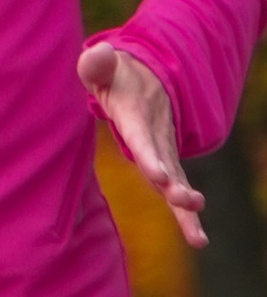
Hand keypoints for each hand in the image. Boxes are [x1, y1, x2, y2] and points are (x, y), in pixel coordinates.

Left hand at [82, 39, 204, 248]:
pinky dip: (186, 216)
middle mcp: (157, 137)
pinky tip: (199, 241)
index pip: (143, 138)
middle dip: (176, 185)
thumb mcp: (104, 66)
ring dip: (185, 209)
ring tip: (197, 236)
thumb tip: (97, 55)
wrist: (146, 78)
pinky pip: (177, 190)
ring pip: (177, 183)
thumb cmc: (116, 76)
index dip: (151, 155)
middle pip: (168, 164)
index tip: (159, 175)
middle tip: (187, 201)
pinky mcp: (167, 164)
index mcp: (138, 116)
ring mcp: (165, 152)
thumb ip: (97, 64)